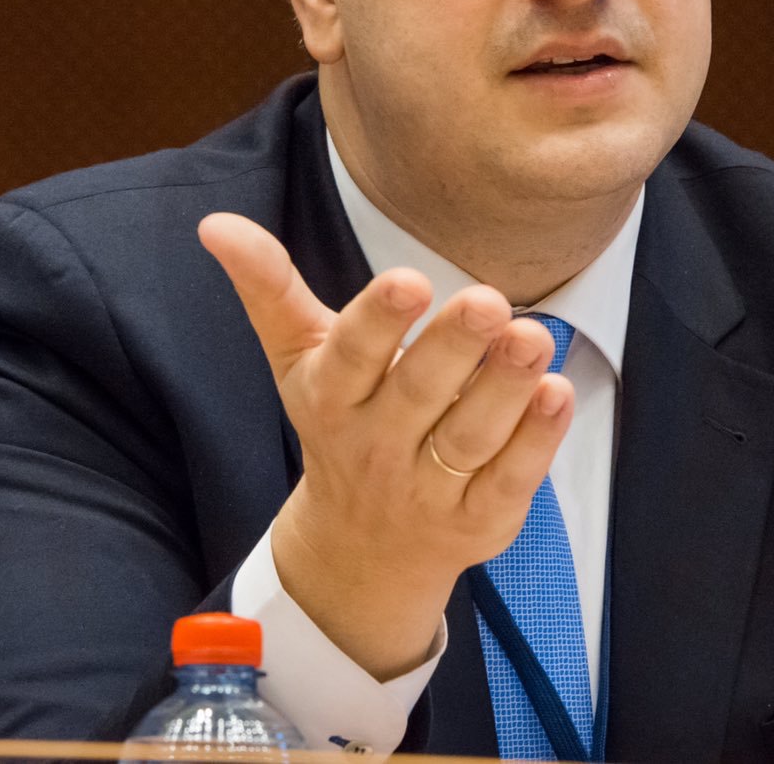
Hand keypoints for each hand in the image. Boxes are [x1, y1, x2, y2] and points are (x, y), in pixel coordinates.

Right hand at [198, 212, 573, 679]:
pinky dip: (536, 440)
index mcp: (331, 396)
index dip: (379, 320)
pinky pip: (509, 479)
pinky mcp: (479, 518)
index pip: (352, 356)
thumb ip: (269, 288)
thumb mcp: (298, 358)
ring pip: (470, 436)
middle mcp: (377, 443)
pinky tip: (558, 394)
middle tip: (488, 301)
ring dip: (505, 387)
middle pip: (418, 393)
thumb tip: (215, 223)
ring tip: (534, 338)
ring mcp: (429, 486)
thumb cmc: (341, 423)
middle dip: (453, 347)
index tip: (410, 280)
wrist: (361, 550)